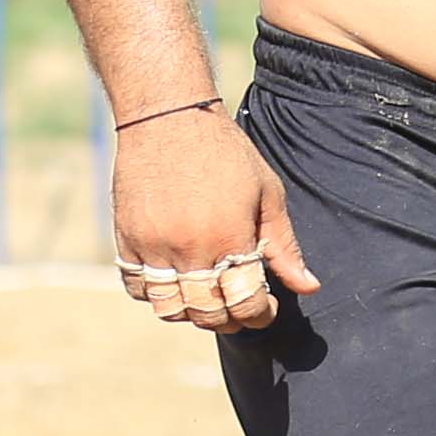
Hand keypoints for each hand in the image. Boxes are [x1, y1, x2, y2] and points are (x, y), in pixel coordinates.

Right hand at [108, 102, 316, 332]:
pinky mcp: (126, 238)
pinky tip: (174, 279)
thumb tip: (309, 287)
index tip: (266, 307)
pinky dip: (155, 293)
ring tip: (206, 296)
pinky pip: (136, 286)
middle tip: (238, 306)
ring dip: (190, 312)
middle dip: (229, 319)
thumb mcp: (267, 194)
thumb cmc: (225, 152)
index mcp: (229, 239)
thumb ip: (285, 246)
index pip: (245, 305)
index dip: (260, 314)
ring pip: (168, 308)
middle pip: (207, 314)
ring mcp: (153, 246)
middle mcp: (189, 249)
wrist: (167, 116)